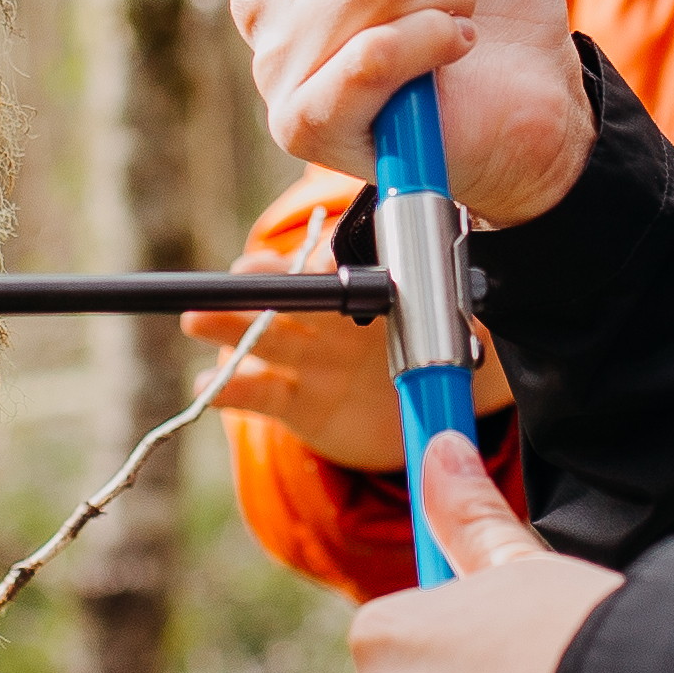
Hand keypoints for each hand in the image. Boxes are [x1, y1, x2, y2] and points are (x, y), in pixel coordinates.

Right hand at [185, 277, 515, 476]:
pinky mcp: (294, 403)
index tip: (320, 264)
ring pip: (262, 340)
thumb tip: (474, 294)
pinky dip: (231, 390)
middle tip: (240, 276)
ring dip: (230, 329)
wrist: (416, 408)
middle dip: (261, 286)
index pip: (339, 271)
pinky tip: (207, 385)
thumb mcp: (453, 326)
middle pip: (287, 298)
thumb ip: (456, 309)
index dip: (326, 265)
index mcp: (364, 294)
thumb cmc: (432, 349)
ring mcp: (305, 361)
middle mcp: (327, 322)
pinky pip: (257, 395)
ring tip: (198, 320)